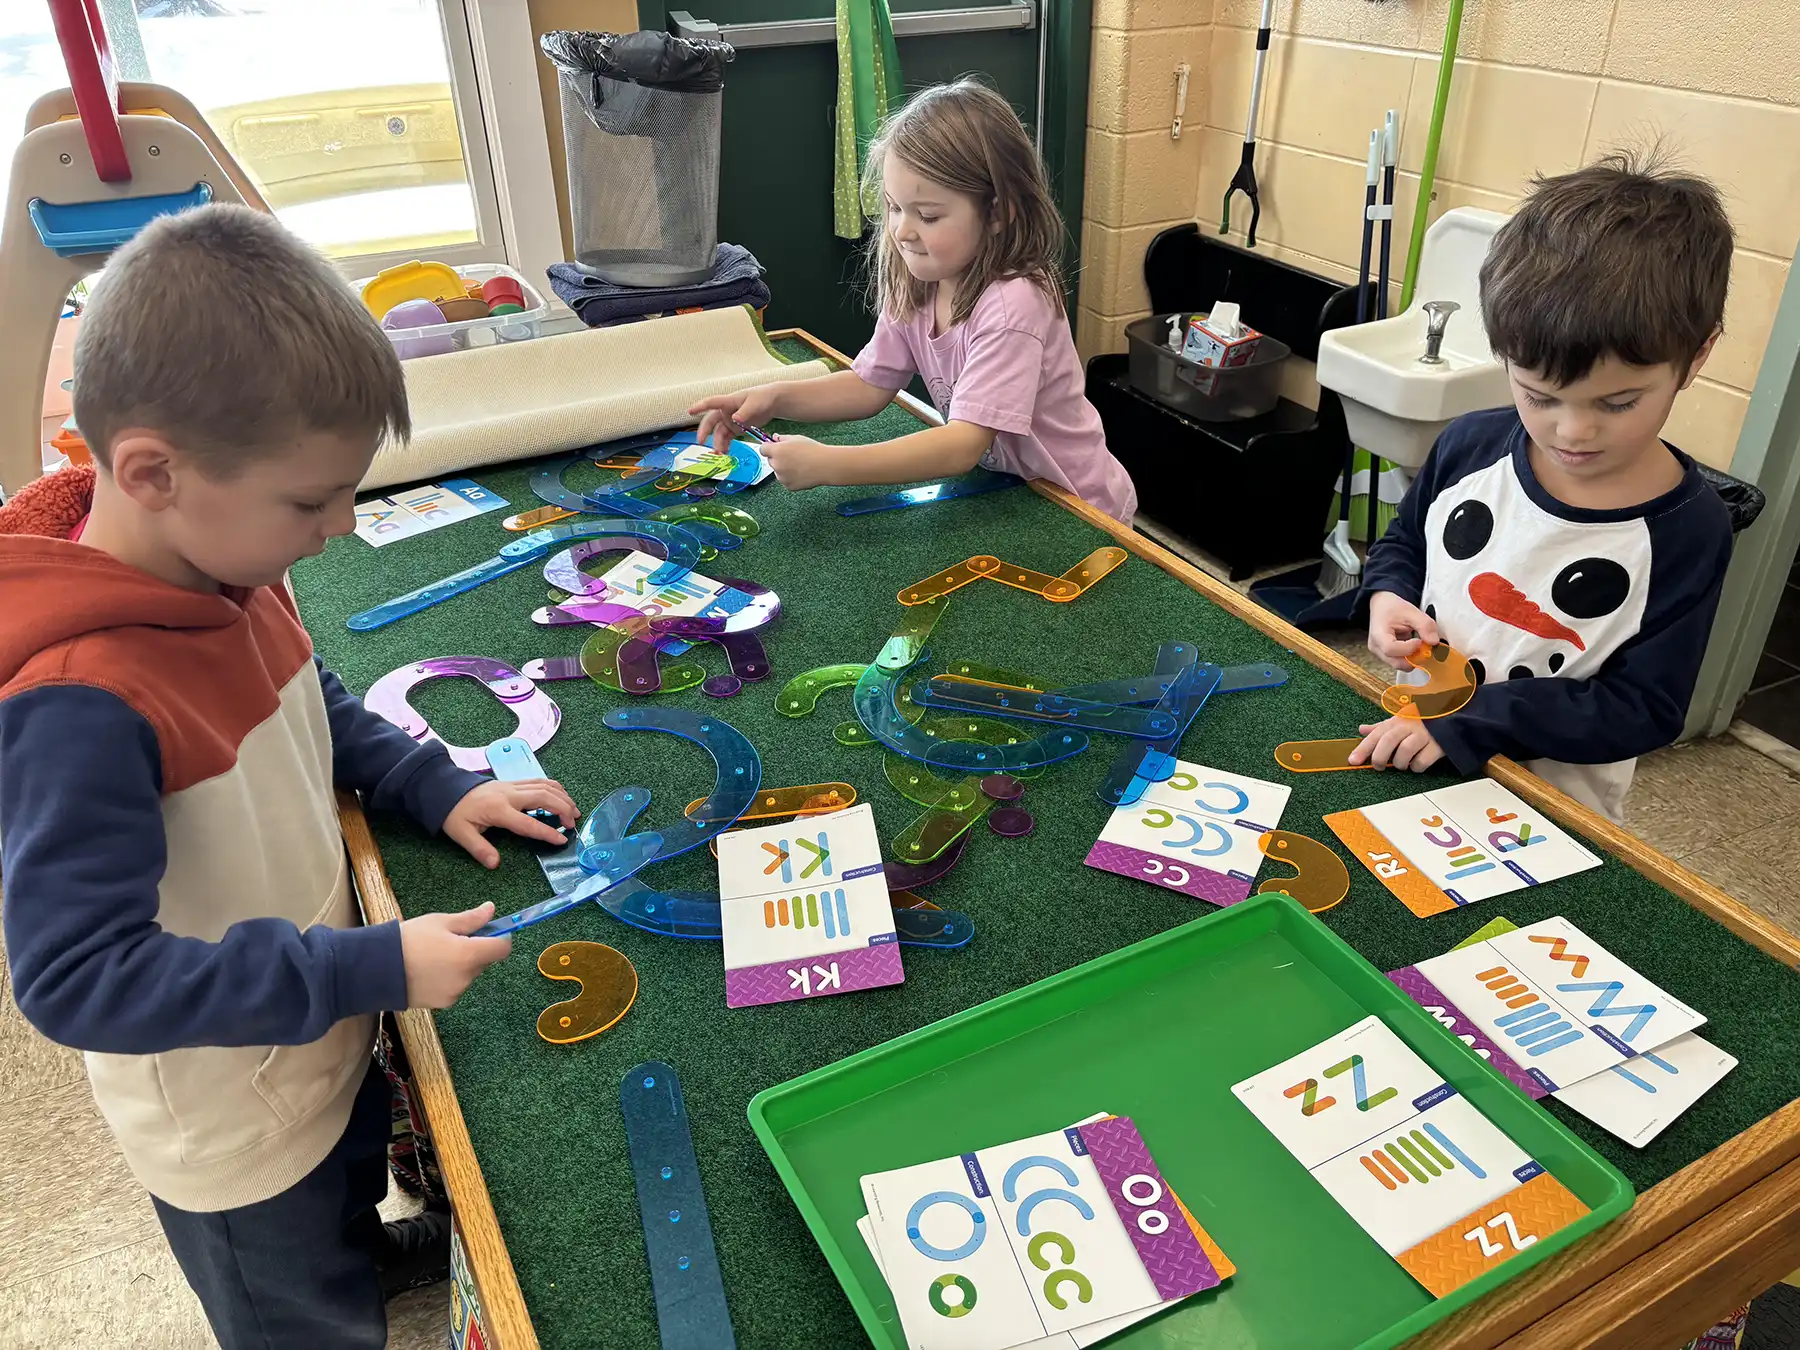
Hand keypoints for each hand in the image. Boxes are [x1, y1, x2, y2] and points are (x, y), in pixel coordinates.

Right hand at [399, 903, 512, 1008]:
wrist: (375, 970)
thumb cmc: (407, 940)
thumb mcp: (440, 922)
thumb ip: (470, 919)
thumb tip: (491, 909)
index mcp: (469, 955)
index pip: (502, 949)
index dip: (500, 938)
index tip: (489, 930)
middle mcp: (466, 977)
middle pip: (484, 961)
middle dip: (475, 949)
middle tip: (451, 939)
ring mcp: (455, 993)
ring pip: (468, 974)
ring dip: (460, 964)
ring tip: (433, 955)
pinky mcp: (442, 1003)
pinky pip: (454, 986)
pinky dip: (448, 978)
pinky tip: (427, 970)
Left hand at [441, 778, 577, 868]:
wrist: (446, 790)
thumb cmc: (455, 814)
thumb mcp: (462, 834)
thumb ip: (480, 849)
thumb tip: (494, 864)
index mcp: (498, 810)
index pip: (529, 823)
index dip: (547, 832)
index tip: (562, 840)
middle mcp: (510, 795)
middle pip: (544, 797)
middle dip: (563, 809)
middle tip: (573, 824)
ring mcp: (513, 785)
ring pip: (545, 786)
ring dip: (562, 797)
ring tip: (574, 810)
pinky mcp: (513, 782)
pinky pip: (539, 781)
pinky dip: (554, 788)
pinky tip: (561, 796)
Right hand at [687, 385, 784, 454]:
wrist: (773, 403)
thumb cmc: (762, 397)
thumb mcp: (755, 403)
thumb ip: (745, 412)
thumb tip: (735, 419)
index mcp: (728, 401)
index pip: (711, 403)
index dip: (700, 407)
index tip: (690, 411)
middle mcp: (726, 411)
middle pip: (711, 421)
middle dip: (704, 431)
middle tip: (701, 442)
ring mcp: (730, 421)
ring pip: (718, 432)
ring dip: (717, 442)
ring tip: (719, 452)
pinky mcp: (736, 429)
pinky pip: (727, 438)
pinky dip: (725, 445)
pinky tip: (726, 452)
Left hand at [760, 434, 836, 490]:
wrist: (825, 465)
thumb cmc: (812, 450)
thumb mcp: (796, 438)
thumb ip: (782, 438)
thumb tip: (775, 438)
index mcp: (776, 451)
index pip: (763, 449)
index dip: (769, 448)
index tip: (774, 447)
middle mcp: (776, 465)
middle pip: (771, 461)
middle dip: (778, 458)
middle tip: (792, 455)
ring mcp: (781, 477)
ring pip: (778, 471)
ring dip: (784, 469)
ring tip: (800, 464)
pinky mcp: (788, 486)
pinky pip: (786, 480)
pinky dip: (791, 477)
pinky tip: (802, 472)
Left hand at [1348, 716, 1445, 771]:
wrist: (1449, 716)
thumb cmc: (1420, 721)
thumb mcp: (1399, 720)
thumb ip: (1380, 728)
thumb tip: (1361, 730)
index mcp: (1397, 721)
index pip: (1376, 734)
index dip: (1363, 748)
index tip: (1353, 761)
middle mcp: (1409, 726)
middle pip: (1389, 741)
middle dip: (1380, 757)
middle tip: (1378, 766)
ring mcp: (1424, 735)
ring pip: (1405, 751)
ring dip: (1400, 763)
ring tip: (1401, 764)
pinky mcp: (1438, 746)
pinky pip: (1423, 760)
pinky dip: (1416, 767)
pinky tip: (1416, 765)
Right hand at [1367, 590, 1440, 669]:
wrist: (1382, 606)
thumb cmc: (1392, 608)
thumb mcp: (1411, 612)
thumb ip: (1425, 625)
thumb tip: (1434, 642)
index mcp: (1378, 635)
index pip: (1391, 649)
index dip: (1408, 648)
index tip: (1420, 640)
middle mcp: (1376, 648)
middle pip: (1396, 663)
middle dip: (1415, 657)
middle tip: (1425, 645)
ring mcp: (1380, 654)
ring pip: (1399, 665)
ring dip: (1413, 658)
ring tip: (1419, 644)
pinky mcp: (1386, 656)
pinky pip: (1400, 662)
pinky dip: (1410, 657)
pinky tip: (1414, 646)